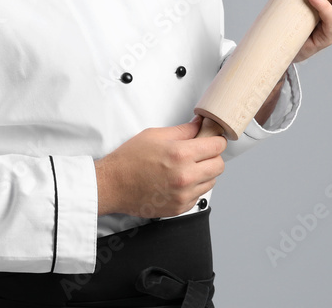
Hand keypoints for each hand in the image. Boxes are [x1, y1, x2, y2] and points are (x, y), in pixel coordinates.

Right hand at [94, 117, 225, 217]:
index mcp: (181, 154)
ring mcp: (183, 195)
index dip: (215, 140)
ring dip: (204, 173)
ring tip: (187, 168)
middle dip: (212, 157)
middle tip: (200, 153)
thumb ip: (183, 130)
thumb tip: (200, 124)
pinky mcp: (179, 208)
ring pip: (212, 182)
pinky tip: (179, 181)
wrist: (113, 185)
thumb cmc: (130, 160)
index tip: (211, 139)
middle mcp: (185, 176)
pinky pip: (199, 196)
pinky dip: (194, 188)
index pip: (217, 146)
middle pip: (219, 165)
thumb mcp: (155, 135)